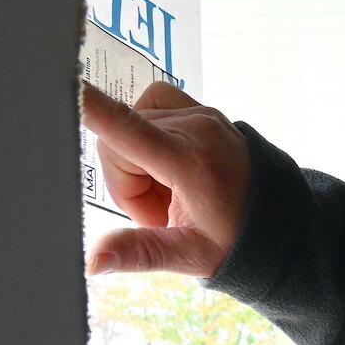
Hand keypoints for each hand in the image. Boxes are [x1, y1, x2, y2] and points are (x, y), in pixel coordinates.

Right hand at [80, 80, 251, 278]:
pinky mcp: (201, 107)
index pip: (127, 127)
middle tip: (163, 210)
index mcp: (192, 162)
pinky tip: (170, 167)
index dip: (90, 106)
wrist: (281, 220)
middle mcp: (197, 127)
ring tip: (172, 191)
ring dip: (138, 160)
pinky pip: (150, 109)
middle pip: (117, 142)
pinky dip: (150, 138)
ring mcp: (201, 112)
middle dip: (127, 180)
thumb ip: (140, 252)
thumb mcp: (189, 254)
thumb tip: (92, 261)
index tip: (62, 83)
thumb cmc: (238, 241)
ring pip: (130, 125)